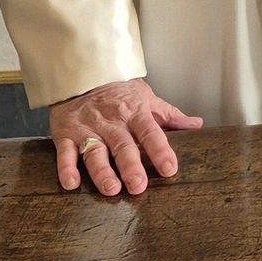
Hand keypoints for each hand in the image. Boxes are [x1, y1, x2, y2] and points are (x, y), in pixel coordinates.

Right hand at [48, 77, 203, 197]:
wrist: (82, 73)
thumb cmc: (118, 90)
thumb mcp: (146, 97)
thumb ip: (170, 115)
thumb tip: (197, 125)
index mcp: (134, 113)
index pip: (151, 132)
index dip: (160, 151)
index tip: (169, 168)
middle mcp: (112, 121)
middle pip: (122, 146)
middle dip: (131, 166)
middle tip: (138, 186)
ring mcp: (88, 128)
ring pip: (95, 152)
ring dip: (102, 172)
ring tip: (111, 188)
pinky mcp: (66, 133)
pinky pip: (65, 152)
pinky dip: (66, 168)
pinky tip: (71, 183)